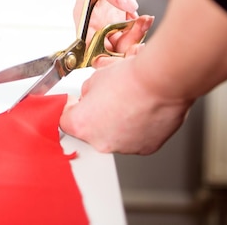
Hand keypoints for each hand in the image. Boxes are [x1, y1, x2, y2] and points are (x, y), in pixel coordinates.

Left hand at [60, 53, 192, 154]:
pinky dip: (137, 127)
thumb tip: (91, 95)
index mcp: (82, 125)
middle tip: (108, 99)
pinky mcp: (145, 148)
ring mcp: (124, 147)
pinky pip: (135, 138)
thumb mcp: (96, 78)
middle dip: (97, 115)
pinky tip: (142, 110)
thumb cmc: (131, 79)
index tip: (77, 103)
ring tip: (129, 102)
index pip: (66, 121)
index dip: (72, 108)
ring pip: (114, 135)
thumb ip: (88, 92)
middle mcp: (102, 142)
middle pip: (91, 130)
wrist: (160, 82)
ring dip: (117, 122)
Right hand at [74, 0, 142, 61]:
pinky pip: (127, 32)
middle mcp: (93, 22)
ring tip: (146, 21)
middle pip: (107, 50)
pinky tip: (145, 19)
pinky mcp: (117, 14)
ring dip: (134, 38)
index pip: (89, 50)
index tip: (125, 49)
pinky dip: (138, 30)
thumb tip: (129, 6)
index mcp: (84, 17)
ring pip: (119, 44)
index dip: (106, 57)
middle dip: (126, 48)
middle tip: (141, 30)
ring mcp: (105, 19)